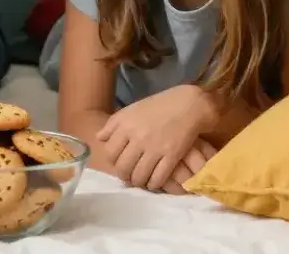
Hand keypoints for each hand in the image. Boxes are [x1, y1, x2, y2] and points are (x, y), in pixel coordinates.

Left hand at [96, 85, 218, 189]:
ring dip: (139, 182)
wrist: (188, 104)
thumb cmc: (158, 106)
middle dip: (124, 176)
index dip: (113, 162)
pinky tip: (154, 182)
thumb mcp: (131, 110)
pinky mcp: (171, 156)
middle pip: (123, 168)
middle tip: (129, 176)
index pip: (110, 153)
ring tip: (141, 181)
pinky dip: (154, 184)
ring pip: (139, 176)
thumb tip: (100, 138)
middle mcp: (138, 138)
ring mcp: (155, 148)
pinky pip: (158, 178)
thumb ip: (113, 124)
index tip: (119, 163)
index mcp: (125, 126)